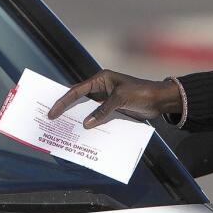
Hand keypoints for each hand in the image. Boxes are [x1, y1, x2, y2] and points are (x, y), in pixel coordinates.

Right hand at [47, 70, 181, 128]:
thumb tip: (86, 124)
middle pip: (79, 99)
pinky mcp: (113, 109)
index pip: (77, 91)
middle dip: (67, 109)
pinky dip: (92, 123)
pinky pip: (98, 116)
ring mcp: (107, 99)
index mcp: (101, 79)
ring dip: (79, 118)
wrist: (160, 100)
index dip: (63, 101)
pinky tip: (85, 133)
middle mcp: (102, 88)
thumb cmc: (141, 93)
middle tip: (53, 121)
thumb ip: (103, 110)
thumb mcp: (120, 99)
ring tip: (65, 129)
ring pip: (88, 109)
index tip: (52, 112)